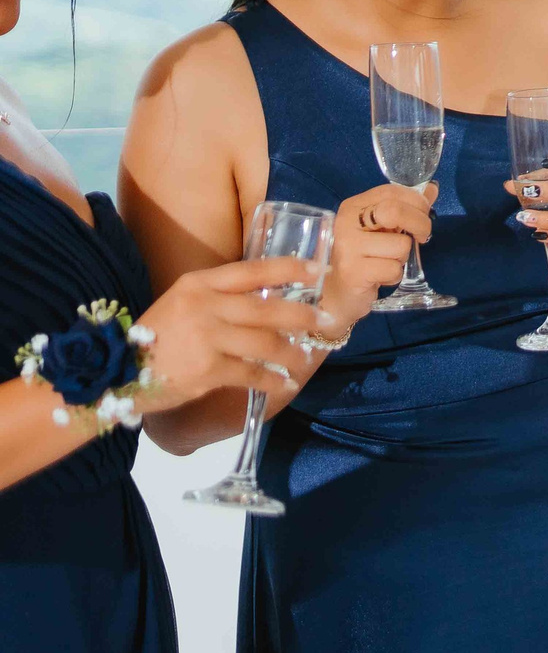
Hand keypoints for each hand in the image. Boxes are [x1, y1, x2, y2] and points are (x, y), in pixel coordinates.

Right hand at [132, 257, 336, 413]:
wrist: (116, 372)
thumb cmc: (157, 338)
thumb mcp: (183, 304)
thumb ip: (220, 299)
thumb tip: (272, 302)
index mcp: (198, 284)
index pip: (252, 270)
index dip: (289, 269)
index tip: (318, 270)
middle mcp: (203, 305)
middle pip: (267, 308)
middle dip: (303, 316)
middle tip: (326, 322)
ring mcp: (205, 337)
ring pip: (266, 343)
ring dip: (292, 353)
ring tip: (304, 358)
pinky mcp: (207, 369)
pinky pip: (252, 373)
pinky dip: (273, 380)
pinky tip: (284, 383)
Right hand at [329, 184, 431, 323]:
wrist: (339, 293)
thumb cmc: (366, 257)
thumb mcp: (384, 229)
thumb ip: (406, 207)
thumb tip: (432, 189)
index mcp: (353, 207)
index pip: (391, 191)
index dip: (417, 201)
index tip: (424, 215)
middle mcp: (346, 223)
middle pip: (394, 211)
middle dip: (420, 223)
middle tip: (421, 237)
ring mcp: (347, 247)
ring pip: (400, 245)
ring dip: (403, 257)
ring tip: (387, 261)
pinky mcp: (353, 272)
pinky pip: (393, 269)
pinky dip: (395, 275)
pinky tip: (381, 277)